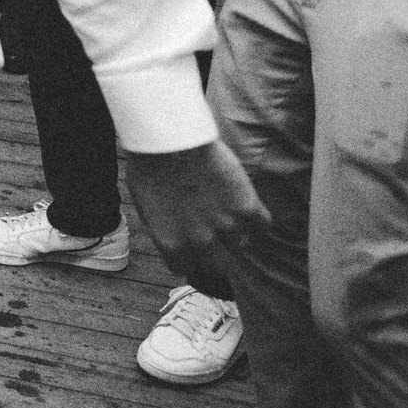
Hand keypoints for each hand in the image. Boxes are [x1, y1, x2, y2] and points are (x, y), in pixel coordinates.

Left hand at [122, 139, 269, 296]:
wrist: (169, 139)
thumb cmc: (149, 166)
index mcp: (172, 245)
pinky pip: (263, 224)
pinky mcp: (247, 207)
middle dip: (214, 253)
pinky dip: (258, 218)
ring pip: (240, 243)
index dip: (186, 255)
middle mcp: (201, 242)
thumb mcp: (144, 205)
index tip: (187, 244)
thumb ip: (162, 229)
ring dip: (233, 230)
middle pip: (218, 266)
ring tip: (224, 209)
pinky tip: (247, 206)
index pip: (184, 268)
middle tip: (212, 234)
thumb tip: (173, 241)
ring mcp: (227, 226)